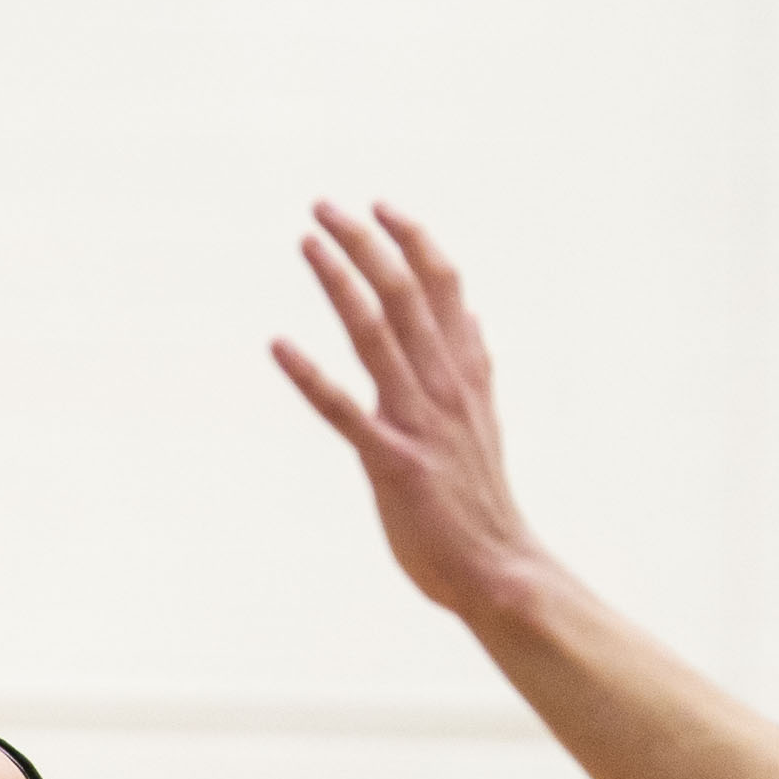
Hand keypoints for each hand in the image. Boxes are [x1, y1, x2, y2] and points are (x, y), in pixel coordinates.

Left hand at [274, 201, 552, 626]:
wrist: (501, 572)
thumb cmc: (483, 503)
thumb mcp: (486, 422)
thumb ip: (476, 368)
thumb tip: (470, 318)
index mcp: (467, 375)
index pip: (445, 288)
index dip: (414, 241)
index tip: (381, 206)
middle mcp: (445, 388)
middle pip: (406, 295)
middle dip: (366, 243)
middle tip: (324, 206)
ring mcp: (419, 424)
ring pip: (378, 335)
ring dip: (341, 283)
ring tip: (308, 243)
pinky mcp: (393, 464)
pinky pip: (345, 411)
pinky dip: (309, 376)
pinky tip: (277, 345)